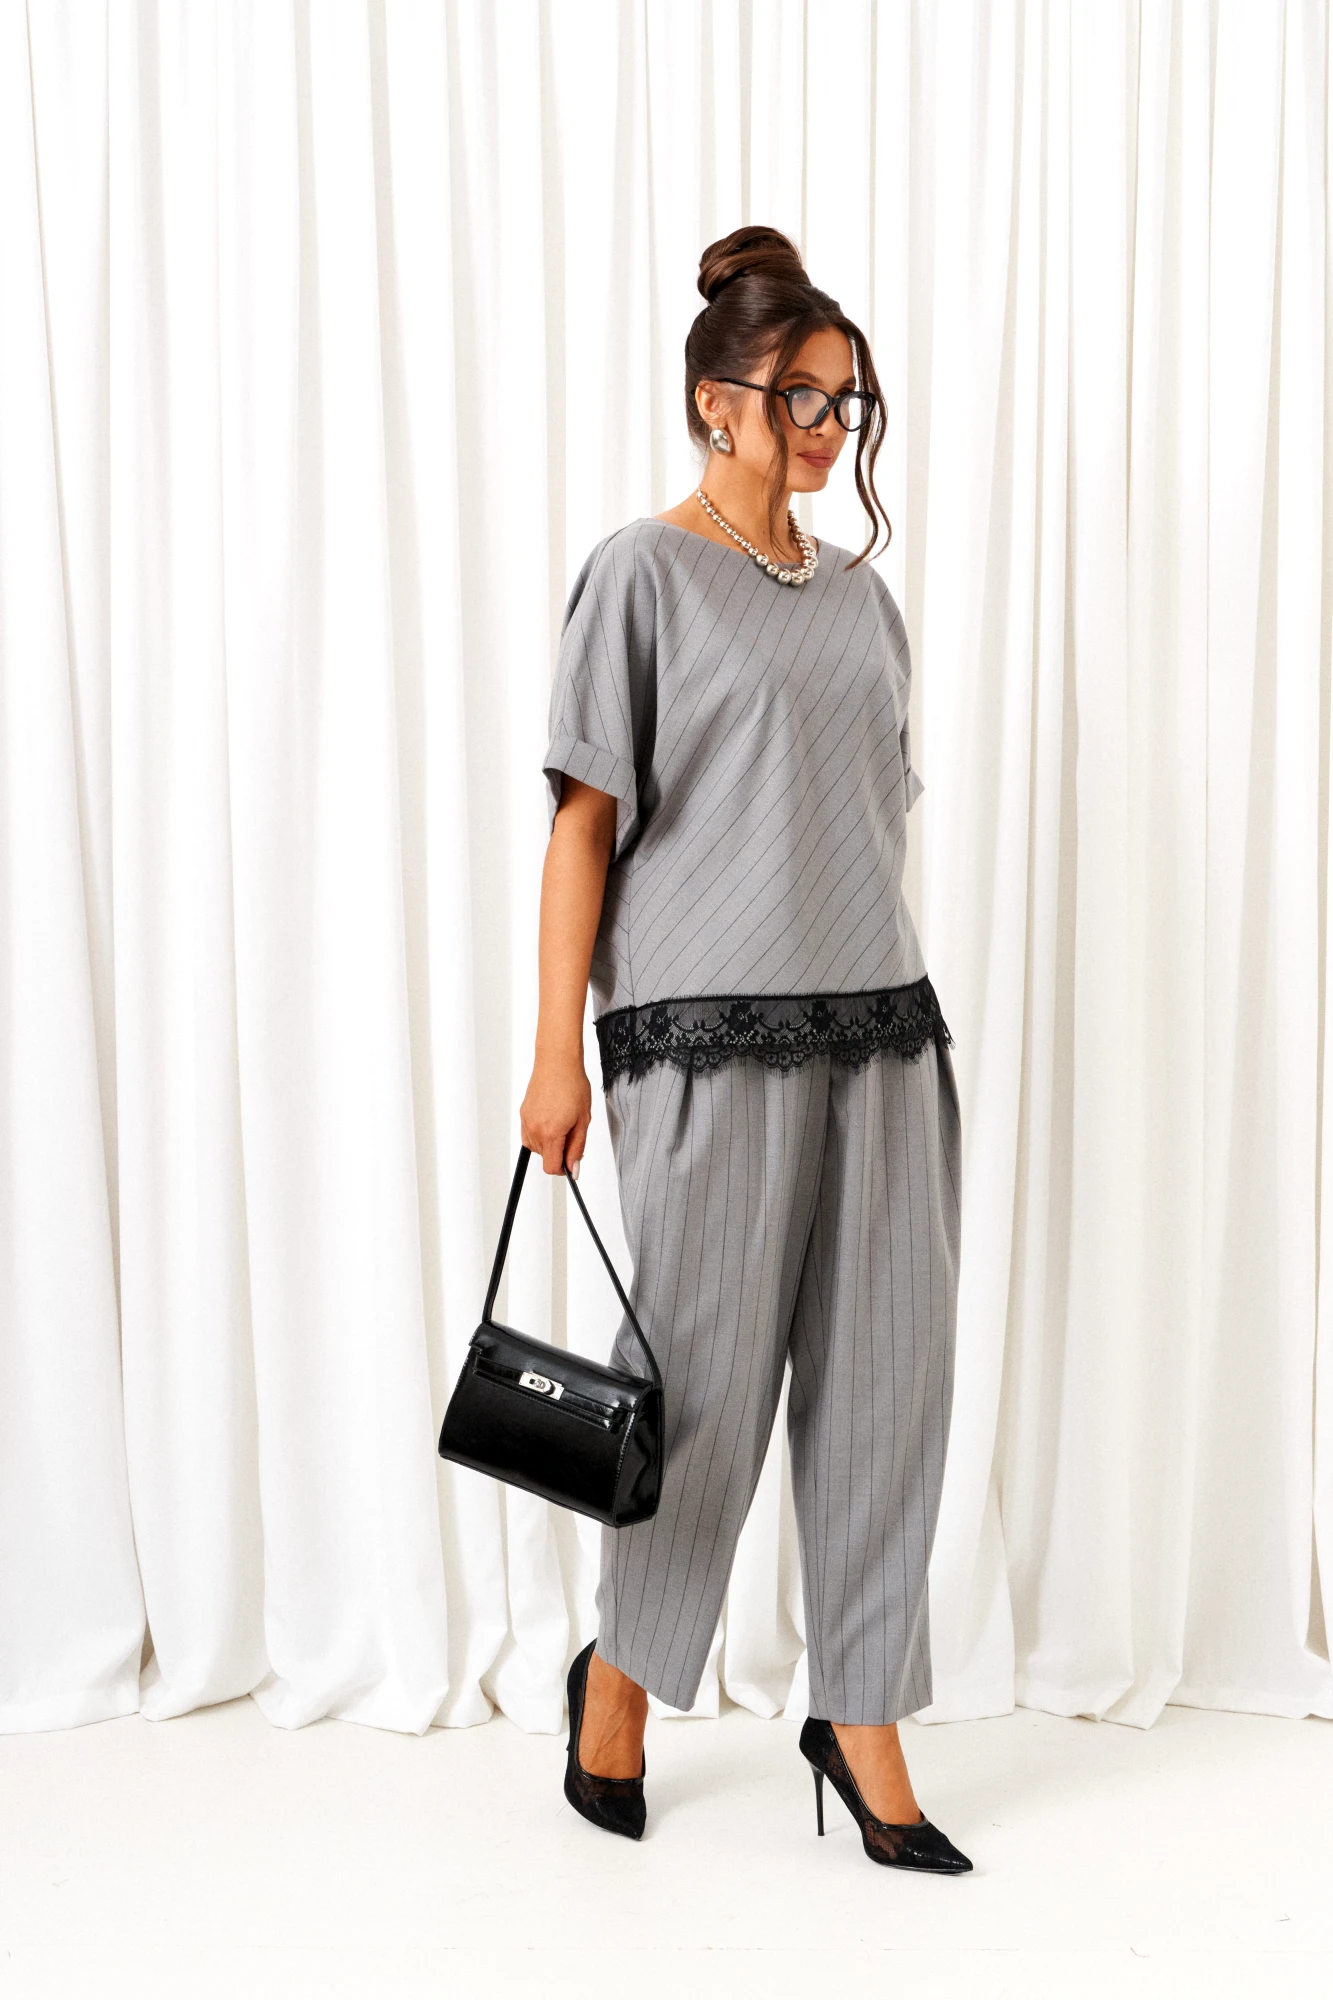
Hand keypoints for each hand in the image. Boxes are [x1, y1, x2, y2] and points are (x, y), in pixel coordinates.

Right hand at [520, 1052, 591, 1176]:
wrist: (557, 1062)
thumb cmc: (572, 1085)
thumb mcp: (583, 1121)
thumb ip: (577, 1148)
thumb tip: (573, 1169)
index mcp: (550, 1133)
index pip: (551, 1167)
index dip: (563, 1169)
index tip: (571, 1162)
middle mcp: (534, 1129)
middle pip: (544, 1157)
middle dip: (558, 1152)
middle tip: (572, 1133)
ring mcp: (526, 1121)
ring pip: (536, 1147)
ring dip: (549, 1143)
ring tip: (562, 1123)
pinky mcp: (523, 1114)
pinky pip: (529, 1135)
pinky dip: (540, 1134)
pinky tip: (551, 1120)